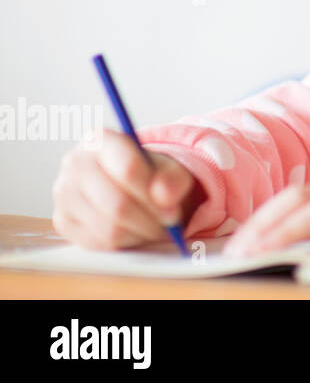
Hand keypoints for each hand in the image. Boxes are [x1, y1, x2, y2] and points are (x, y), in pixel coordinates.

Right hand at [52, 130, 198, 249]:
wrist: (128, 184)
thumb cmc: (149, 173)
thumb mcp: (170, 169)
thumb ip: (173, 179)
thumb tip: (165, 197)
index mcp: (100, 140)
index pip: (129, 169)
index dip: (155, 193)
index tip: (173, 206)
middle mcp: (74, 164)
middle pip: (118, 204)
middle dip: (151, 219)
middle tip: (170, 222)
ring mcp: (64, 194)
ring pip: (109, 228)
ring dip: (140, 233)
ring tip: (156, 226)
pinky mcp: (63, 221)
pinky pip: (98, 242)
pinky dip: (125, 242)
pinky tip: (137, 231)